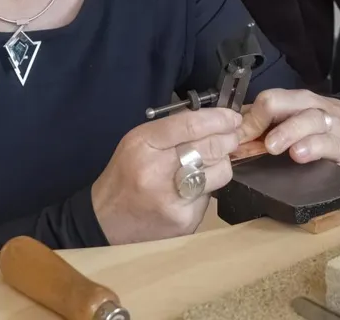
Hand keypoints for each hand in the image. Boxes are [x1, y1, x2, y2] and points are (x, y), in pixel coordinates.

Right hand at [90, 107, 241, 244]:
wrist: (105, 223)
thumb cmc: (124, 176)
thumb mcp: (137, 142)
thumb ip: (171, 129)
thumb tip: (210, 119)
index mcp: (143, 144)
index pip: (191, 125)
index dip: (219, 119)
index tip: (232, 117)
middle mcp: (158, 171)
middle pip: (211, 148)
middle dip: (229, 139)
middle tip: (233, 136)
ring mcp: (173, 200)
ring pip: (219, 173)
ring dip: (221, 164)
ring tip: (210, 163)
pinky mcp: (184, 221)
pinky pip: (210, 197)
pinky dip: (207, 189)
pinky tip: (192, 190)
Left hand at [236, 89, 339, 171]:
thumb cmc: (316, 125)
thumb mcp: (293, 115)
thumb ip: (263, 122)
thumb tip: (232, 132)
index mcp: (299, 102)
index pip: (273, 101)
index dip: (253, 119)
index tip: (239, 138)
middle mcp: (318, 113)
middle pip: (298, 111)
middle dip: (281, 126)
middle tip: (267, 144)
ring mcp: (335, 134)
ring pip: (319, 129)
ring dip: (303, 139)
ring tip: (292, 153)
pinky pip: (338, 157)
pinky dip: (325, 158)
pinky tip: (313, 164)